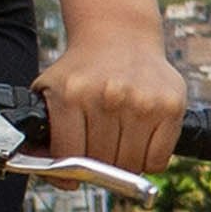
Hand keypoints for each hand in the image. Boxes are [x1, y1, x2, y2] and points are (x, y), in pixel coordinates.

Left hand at [40, 21, 188, 172]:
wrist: (120, 35)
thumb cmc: (83, 71)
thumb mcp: (51, 90)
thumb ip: (42, 130)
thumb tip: (40, 169)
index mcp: (72, 95)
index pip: (70, 158)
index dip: (69, 174)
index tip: (71, 176)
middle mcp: (108, 97)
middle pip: (103, 165)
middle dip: (98, 167)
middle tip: (98, 152)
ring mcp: (142, 102)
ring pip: (130, 167)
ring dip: (124, 165)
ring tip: (118, 142)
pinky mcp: (170, 106)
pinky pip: (157, 161)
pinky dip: (148, 160)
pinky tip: (140, 141)